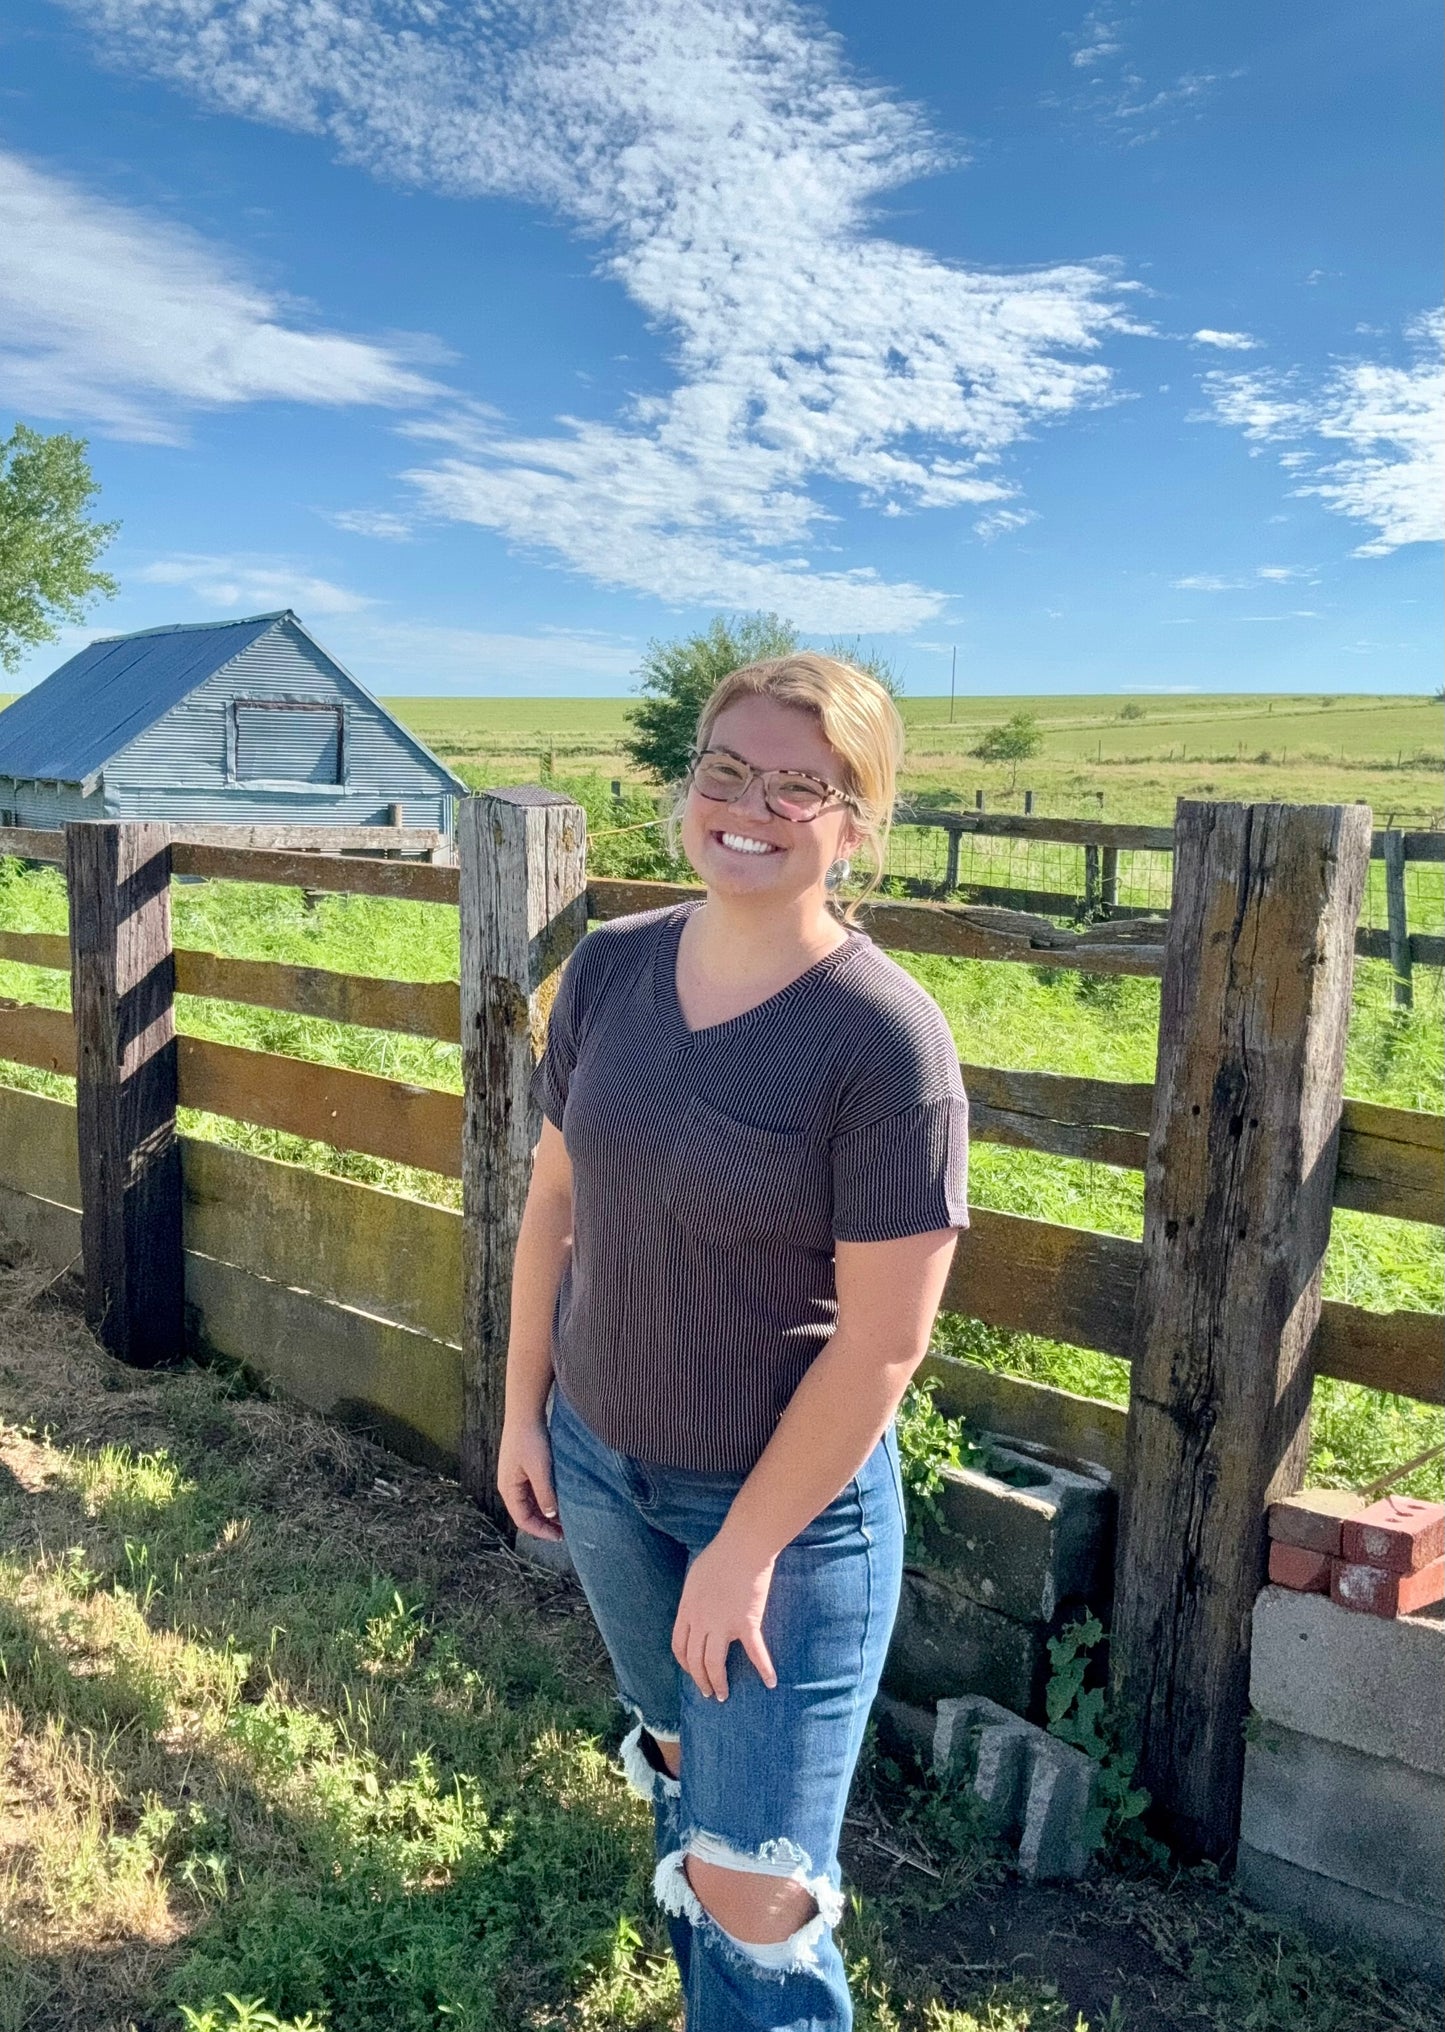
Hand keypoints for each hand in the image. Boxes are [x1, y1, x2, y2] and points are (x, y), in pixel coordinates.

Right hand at [497, 1414, 562, 1541]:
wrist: (525, 1412)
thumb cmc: (530, 1440)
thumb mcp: (540, 1469)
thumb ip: (545, 1494)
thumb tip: (550, 1516)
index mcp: (509, 1489)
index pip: (522, 1520)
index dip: (540, 1531)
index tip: (559, 1536)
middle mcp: (510, 1485)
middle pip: (526, 1513)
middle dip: (544, 1524)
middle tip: (566, 1530)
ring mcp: (516, 1476)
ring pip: (530, 1503)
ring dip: (545, 1512)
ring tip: (565, 1516)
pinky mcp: (523, 1468)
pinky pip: (533, 1491)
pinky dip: (545, 1499)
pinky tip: (559, 1499)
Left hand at [672, 1532, 778, 1700]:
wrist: (743, 1546)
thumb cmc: (720, 1554)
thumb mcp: (695, 1577)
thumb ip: (694, 1597)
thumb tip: (695, 1609)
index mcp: (688, 1609)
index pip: (679, 1646)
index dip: (685, 1663)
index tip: (692, 1672)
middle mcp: (701, 1621)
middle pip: (695, 1660)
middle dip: (700, 1680)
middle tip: (707, 1692)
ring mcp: (723, 1624)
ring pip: (715, 1664)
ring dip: (718, 1684)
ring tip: (722, 1695)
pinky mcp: (747, 1623)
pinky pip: (755, 1653)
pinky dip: (764, 1669)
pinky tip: (771, 1682)